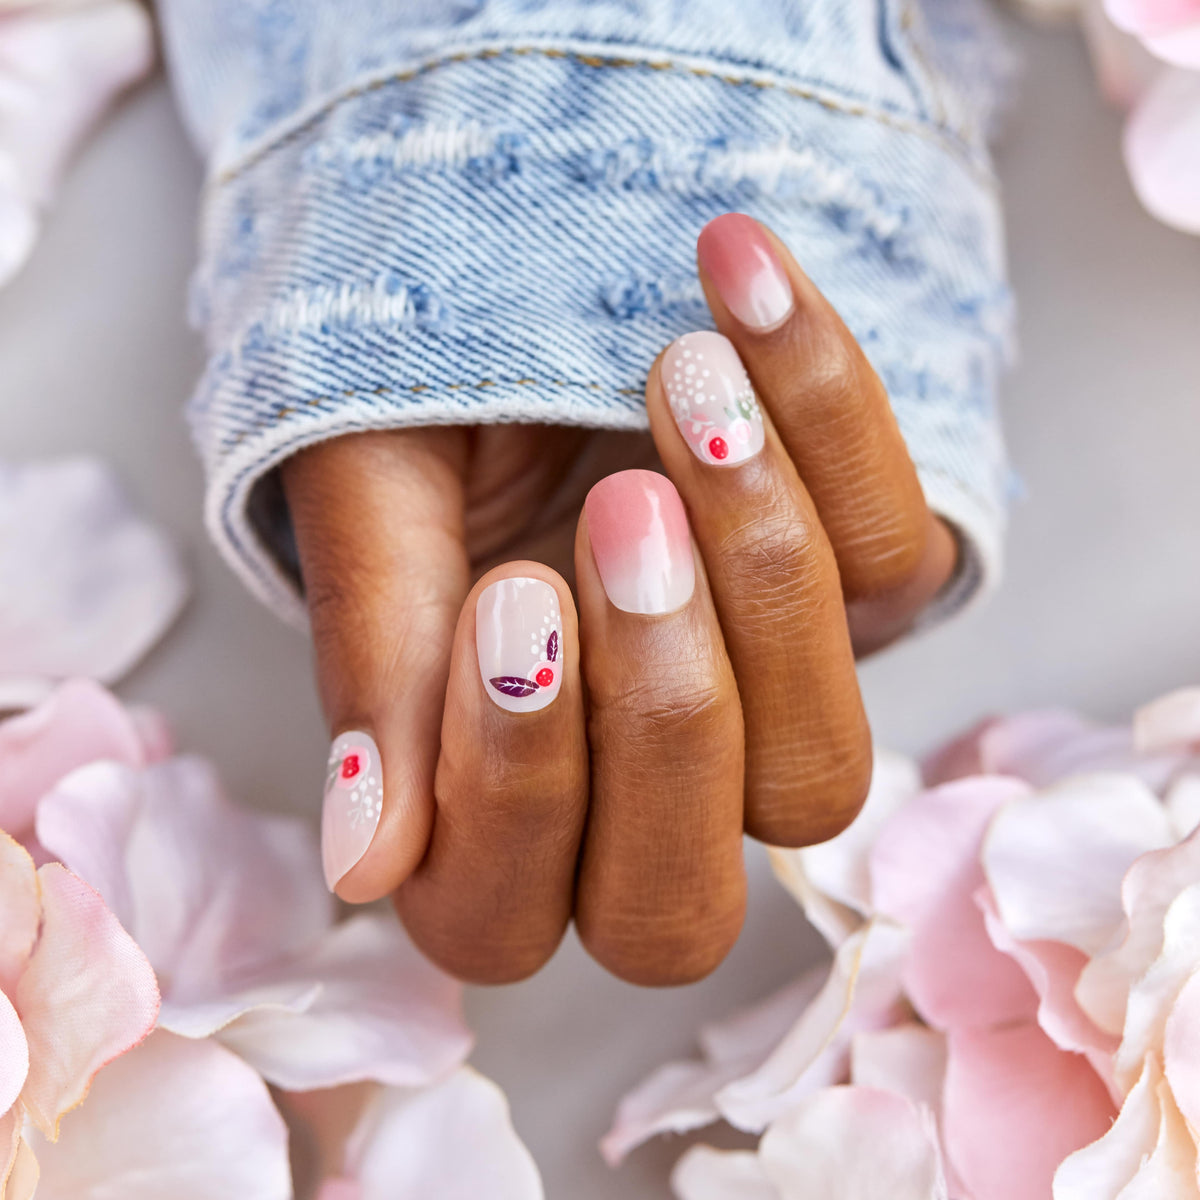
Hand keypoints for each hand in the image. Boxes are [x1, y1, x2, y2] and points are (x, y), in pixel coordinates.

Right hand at [282, 214, 956, 984]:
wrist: (515, 280)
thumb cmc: (419, 410)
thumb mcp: (381, 513)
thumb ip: (379, 676)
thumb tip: (358, 867)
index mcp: (491, 802)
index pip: (497, 912)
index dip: (514, 786)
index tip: (507, 591)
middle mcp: (637, 793)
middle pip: (678, 912)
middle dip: (661, 715)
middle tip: (619, 511)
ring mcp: (764, 711)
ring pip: (817, 777)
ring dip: (761, 572)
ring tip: (682, 383)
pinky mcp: (869, 599)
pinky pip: (896, 559)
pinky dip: (827, 414)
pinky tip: (740, 289)